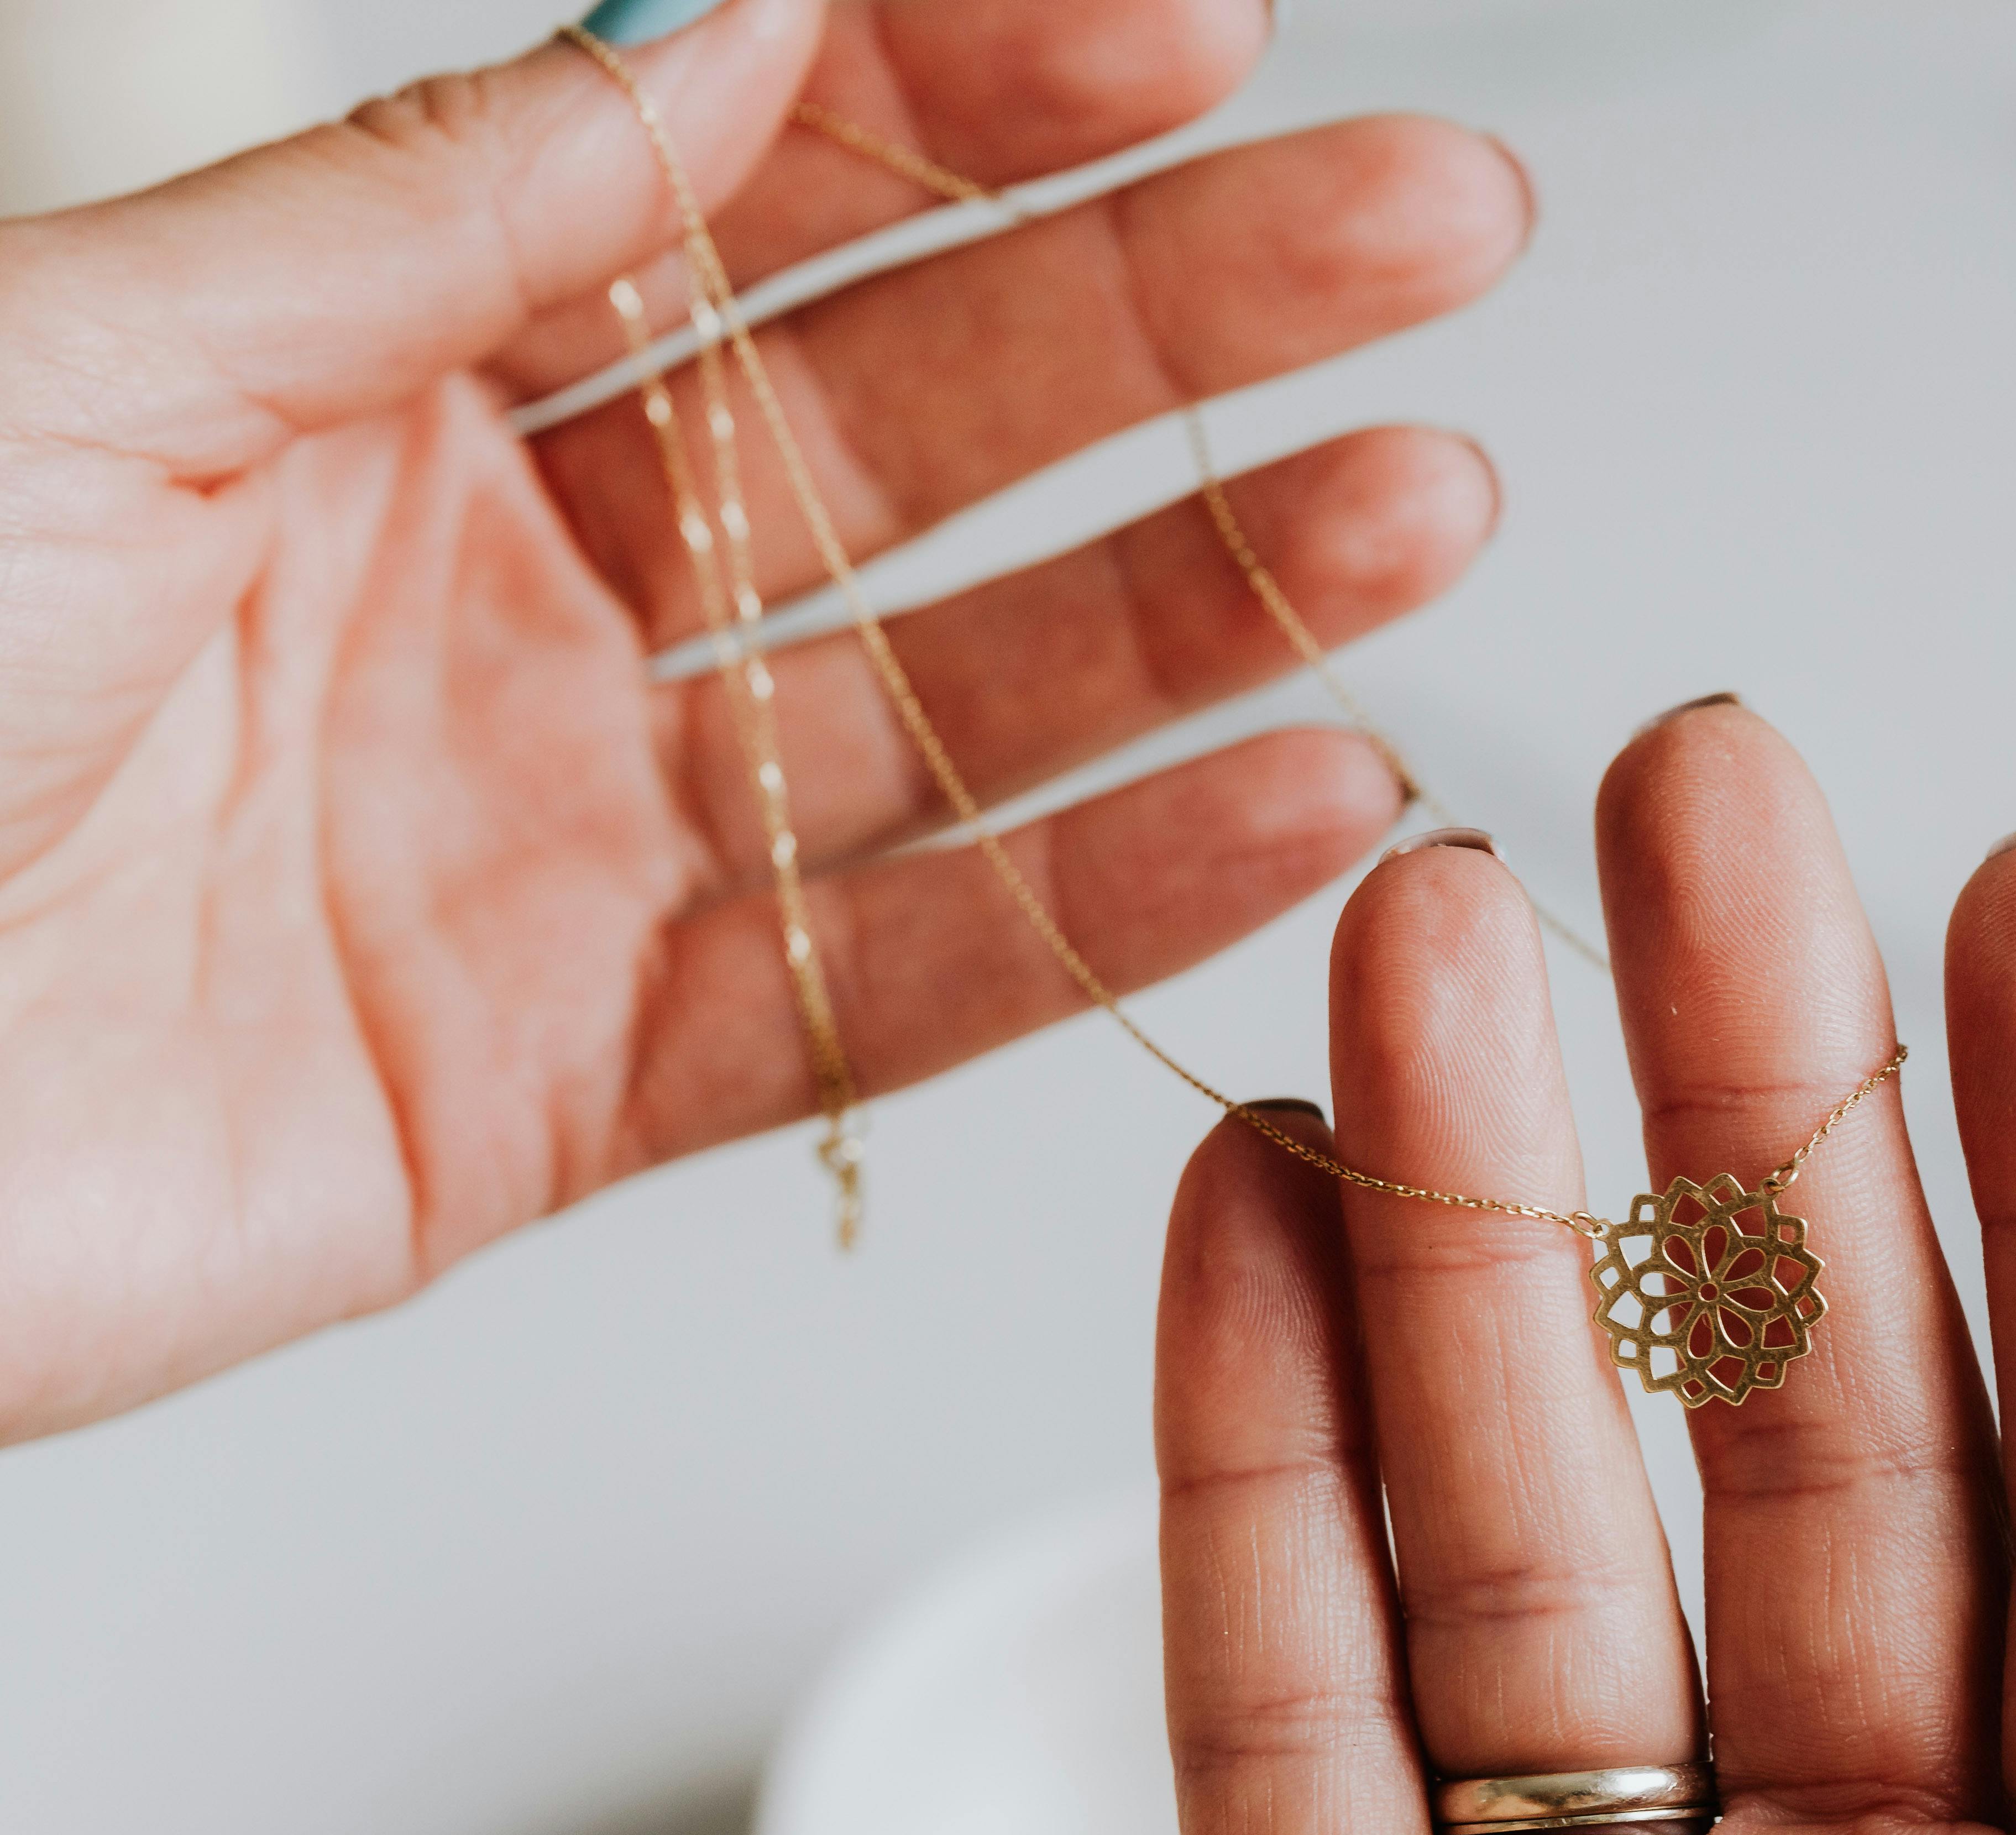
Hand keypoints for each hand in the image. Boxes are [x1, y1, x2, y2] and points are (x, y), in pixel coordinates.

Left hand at [0, 0, 1525, 1436]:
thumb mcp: (85, 370)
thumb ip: (434, 216)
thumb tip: (721, 17)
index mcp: (373, 378)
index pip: (753, 184)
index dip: (982, 88)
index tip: (1189, 26)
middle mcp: (510, 592)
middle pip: (917, 421)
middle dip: (1184, 313)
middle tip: (1413, 226)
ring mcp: (566, 836)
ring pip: (955, 701)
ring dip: (1207, 596)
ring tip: (1414, 496)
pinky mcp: (577, 1078)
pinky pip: (891, 985)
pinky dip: (1108, 902)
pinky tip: (1294, 796)